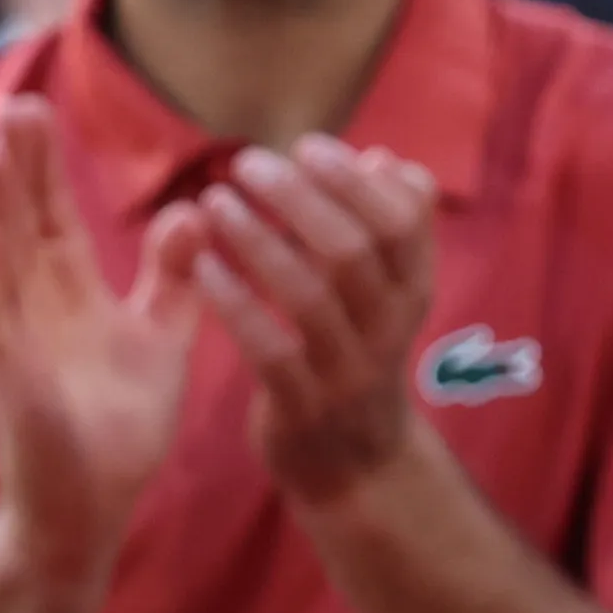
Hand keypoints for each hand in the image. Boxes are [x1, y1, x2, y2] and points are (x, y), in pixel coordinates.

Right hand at [0, 98, 203, 612]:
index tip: (40, 105)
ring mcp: (15, 340)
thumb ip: (173, 279)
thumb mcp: (159, 340)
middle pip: (21, 224)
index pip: (52, 217)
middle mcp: (33, 308)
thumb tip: (193, 211)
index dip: (45, 166)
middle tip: (15, 103)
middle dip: (16, 167)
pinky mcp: (8, 376)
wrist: (88, 511)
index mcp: (68, 297)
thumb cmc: (116, 430)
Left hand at [181, 137, 443, 507]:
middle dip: (299, 198)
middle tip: (246, 161)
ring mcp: (346, 370)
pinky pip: (269, 349)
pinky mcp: (302, 406)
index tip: (304, 145)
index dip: (353, 180)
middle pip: (353, 251)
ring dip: (258, 242)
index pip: (402, 221)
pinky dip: (234, 303)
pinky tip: (200, 267)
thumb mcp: (385, 295)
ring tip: (214, 201)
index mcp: (412, 290)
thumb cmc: (357, 355)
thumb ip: (387, 229)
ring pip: (308, 297)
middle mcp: (387, 328)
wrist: (355, 466)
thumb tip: (386, 158)